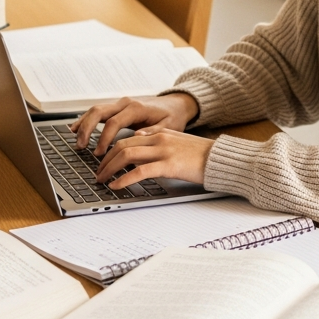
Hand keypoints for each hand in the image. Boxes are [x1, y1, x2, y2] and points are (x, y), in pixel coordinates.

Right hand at [69, 92, 199, 155]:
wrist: (176, 104)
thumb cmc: (172, 116)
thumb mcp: (169, 126)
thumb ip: (153, 132)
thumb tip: (136, 137)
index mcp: (137, 108)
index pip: (114, 122)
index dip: (104, 138)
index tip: (99, 153)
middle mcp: (126, 103)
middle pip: (99, 112)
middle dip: (87, 129)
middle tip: (81, 146)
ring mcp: (120, 103)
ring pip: (95, 110)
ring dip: (83, 124)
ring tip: (76, 140)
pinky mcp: (118, 107)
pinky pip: (98, 111)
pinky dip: (86, 119)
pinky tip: (77, 128)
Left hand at [95, 127, 213, 187]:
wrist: (220, 158)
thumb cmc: (202, 154)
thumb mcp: (178, 140)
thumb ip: (158, 138)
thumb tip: (139, 139)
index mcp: (160, 132)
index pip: (127, 138)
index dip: (111, 150)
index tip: (103, 161)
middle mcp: (159, 138)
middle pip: (122, 145)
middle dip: (105, 160)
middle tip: (98, 173)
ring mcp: (163, 151)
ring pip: (127, 155)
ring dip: (110, 168)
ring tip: (102, 180)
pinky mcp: (169, 165)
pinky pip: (140, 171)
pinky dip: (124, 178)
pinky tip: (117, 185)